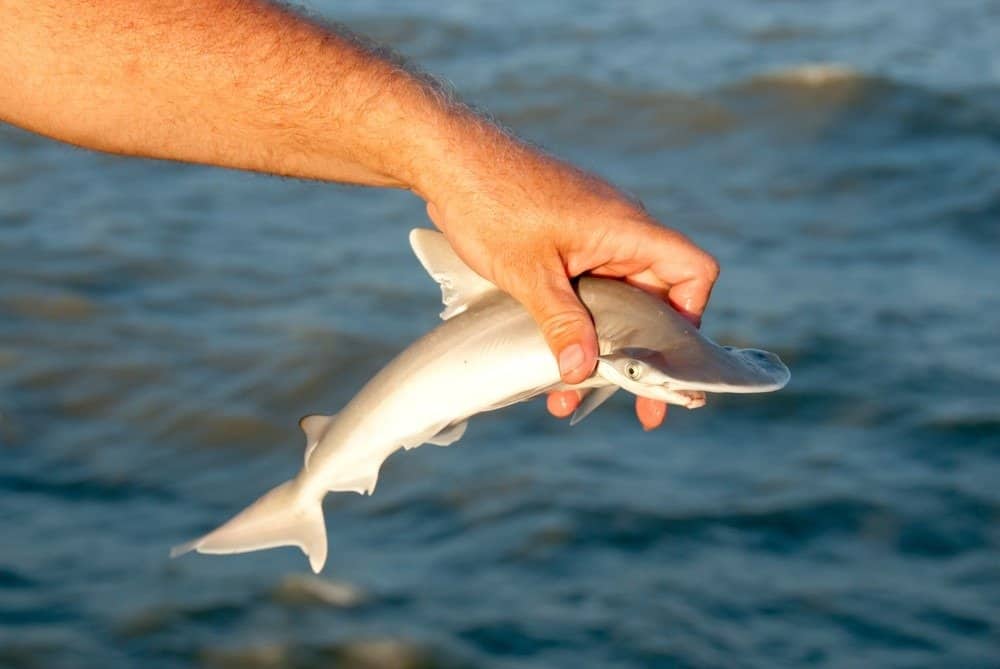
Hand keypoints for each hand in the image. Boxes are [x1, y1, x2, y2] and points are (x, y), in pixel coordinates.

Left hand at [420, 136, 718, 429]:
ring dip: (600, 347)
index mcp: (625, 229)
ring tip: (571, 396)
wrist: (450, 158)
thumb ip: (560, 322)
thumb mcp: (527, 272)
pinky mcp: (567, 241)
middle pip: (655, 299)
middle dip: (642, 354)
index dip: (691, 316)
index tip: (664, 358)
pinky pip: (587, 290)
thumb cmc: (491, 201)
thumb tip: (583, 372)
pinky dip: (576, 326)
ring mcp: (593, 236)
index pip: (692, 270)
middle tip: (642, 409)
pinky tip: (548, 360)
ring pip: (615, 302)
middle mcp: (619, 231)